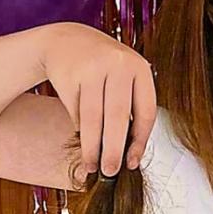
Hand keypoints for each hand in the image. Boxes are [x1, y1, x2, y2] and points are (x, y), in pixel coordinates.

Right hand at [40, 22, 156, 176]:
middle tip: (110, 172)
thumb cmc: (103, 67)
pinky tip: (82, 141)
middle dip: (114, 149)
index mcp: (140, 68)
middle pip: (118, 117)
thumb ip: (131, 107)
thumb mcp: (124, 78)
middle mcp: (119, 65)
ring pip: (94, 118)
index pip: (146, 112)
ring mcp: (93, 68)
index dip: (139, 142)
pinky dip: (80, 129)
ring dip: (92, 147)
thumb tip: (130, 154)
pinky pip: (77, 112)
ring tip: (92, 165)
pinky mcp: (71, 75)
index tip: (131, 163)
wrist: (67, 41)